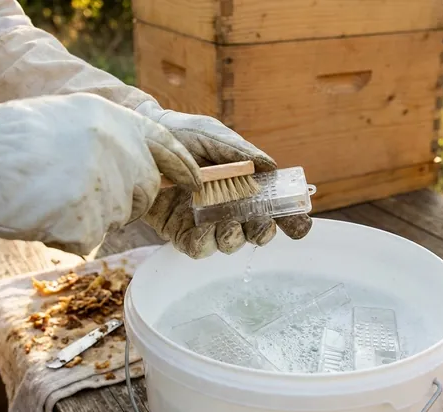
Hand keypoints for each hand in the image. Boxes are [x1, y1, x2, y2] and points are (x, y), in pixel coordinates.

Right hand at [0, 93, 201, 254]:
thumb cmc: (11, 140)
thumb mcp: (71, 117)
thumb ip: (110, 136)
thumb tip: (140, 160)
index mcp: (116, 121)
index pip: (166, 146)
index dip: (182, 166)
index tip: (194, 180)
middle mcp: (121, 151)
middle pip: (143, 191)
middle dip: (120, 199)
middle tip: (75, 190)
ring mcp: (109, 187)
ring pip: (114, 217)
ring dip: (86, 215)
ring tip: (48, 195)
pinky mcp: (90, 221)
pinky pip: (87, 239)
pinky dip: (64, 234)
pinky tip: (40, 213)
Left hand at [135, 100, 312, 258]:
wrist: (141, 138)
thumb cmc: (182, 134)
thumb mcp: (213, 136)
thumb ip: (239, 153)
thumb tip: (270, 167)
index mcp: (244, 186)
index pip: (274, 208)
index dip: (290, 221)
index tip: (301, 227)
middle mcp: (228, 207)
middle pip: (254, 232)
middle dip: (262, 233)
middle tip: (262, 225)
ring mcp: (204, 221)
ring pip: (227, 243)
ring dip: (233, 238)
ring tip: (228, 225)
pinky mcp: (179, 230)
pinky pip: (196, 247)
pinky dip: (204, 244)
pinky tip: (205, 231)